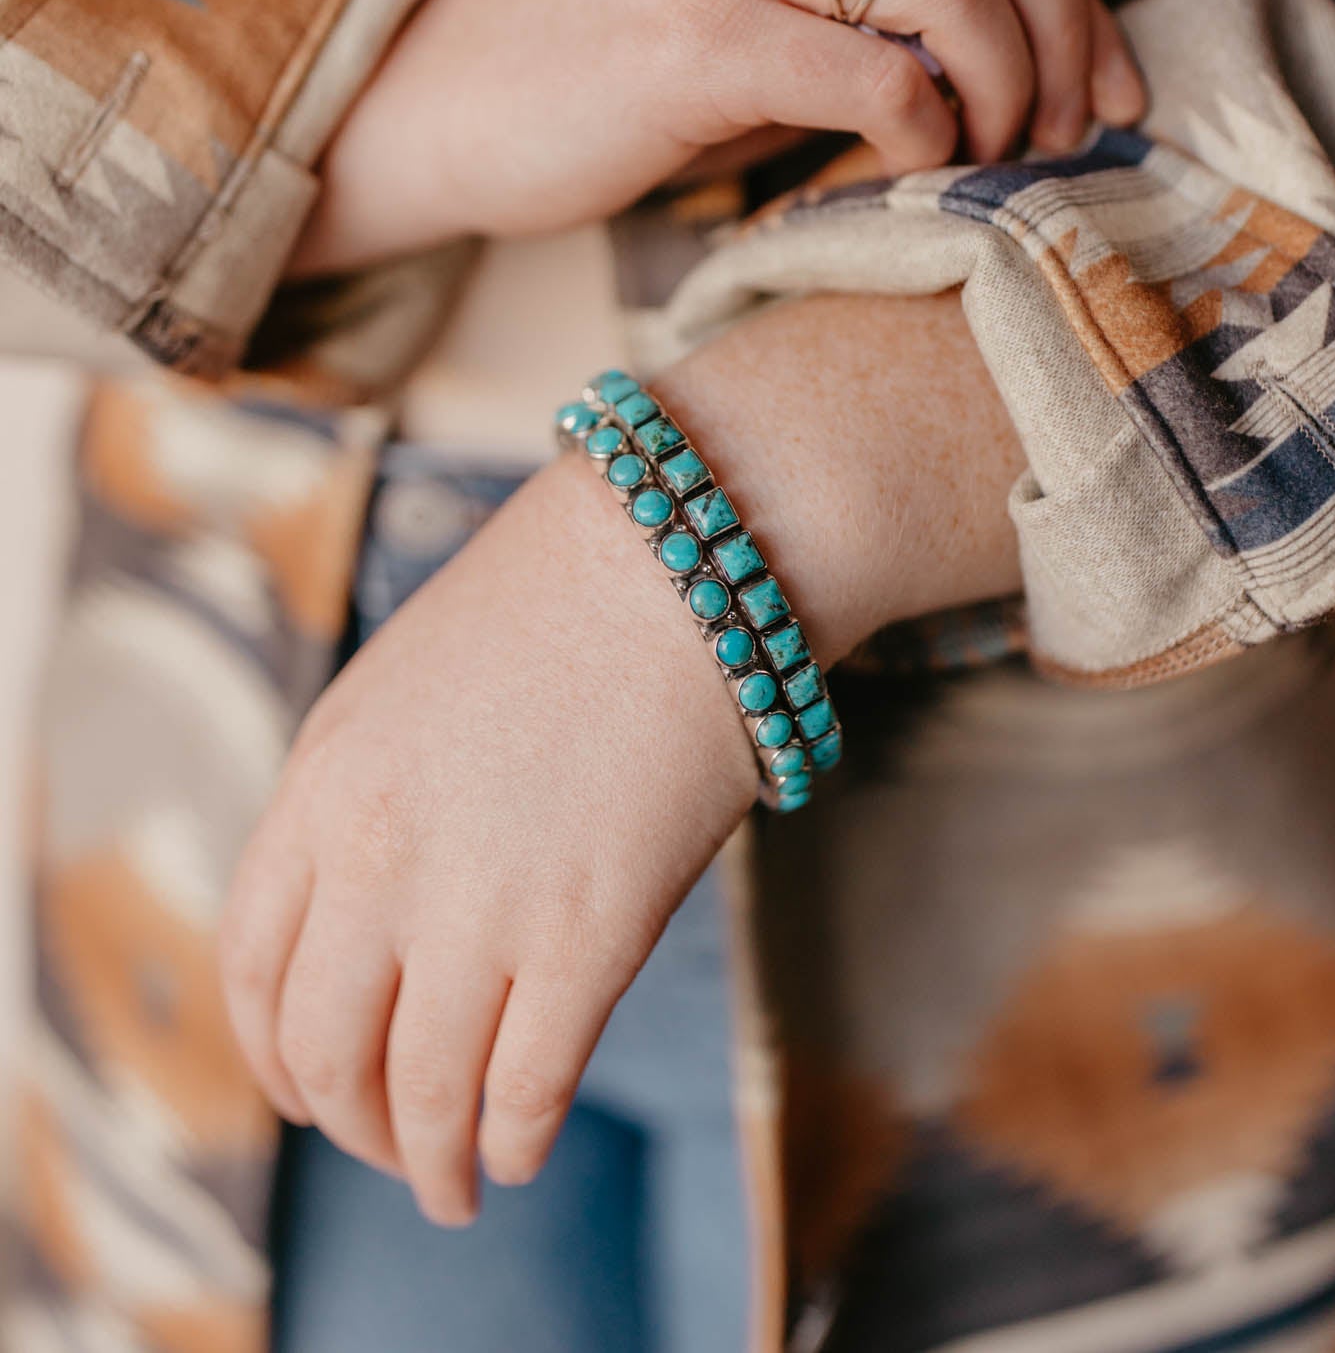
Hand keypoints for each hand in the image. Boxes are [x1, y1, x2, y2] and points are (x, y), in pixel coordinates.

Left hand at [220, 451, 758, 1224]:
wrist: (679, 550)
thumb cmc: (558, 600)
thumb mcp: (403, 685)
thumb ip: (359, 798)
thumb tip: (363, 915)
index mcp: (320, 785)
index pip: (250, 967)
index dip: (271, 1053)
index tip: (308, 1088)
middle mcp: (376, 860)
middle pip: (324, 1050)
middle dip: (351, 1123)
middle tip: (389, 1147)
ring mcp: (481, 902)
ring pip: (422, 1093)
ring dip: (429, 1164)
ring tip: (452, 1189)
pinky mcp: (591, 932)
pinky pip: (527, 1088)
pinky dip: (513, 1141)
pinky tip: (521, 1150)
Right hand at [299, 0, 1145, 270]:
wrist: (452, 103)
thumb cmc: (617, 70)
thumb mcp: (752, 1)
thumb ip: (865, 2)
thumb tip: (1012, 62)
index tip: (1101, 89)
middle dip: (1068, 29)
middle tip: (1062, 133)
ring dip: (1004, 90)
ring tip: (980, 160)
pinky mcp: (692, 47)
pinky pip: (867, 80)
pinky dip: (920, 138)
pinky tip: (903, 177)